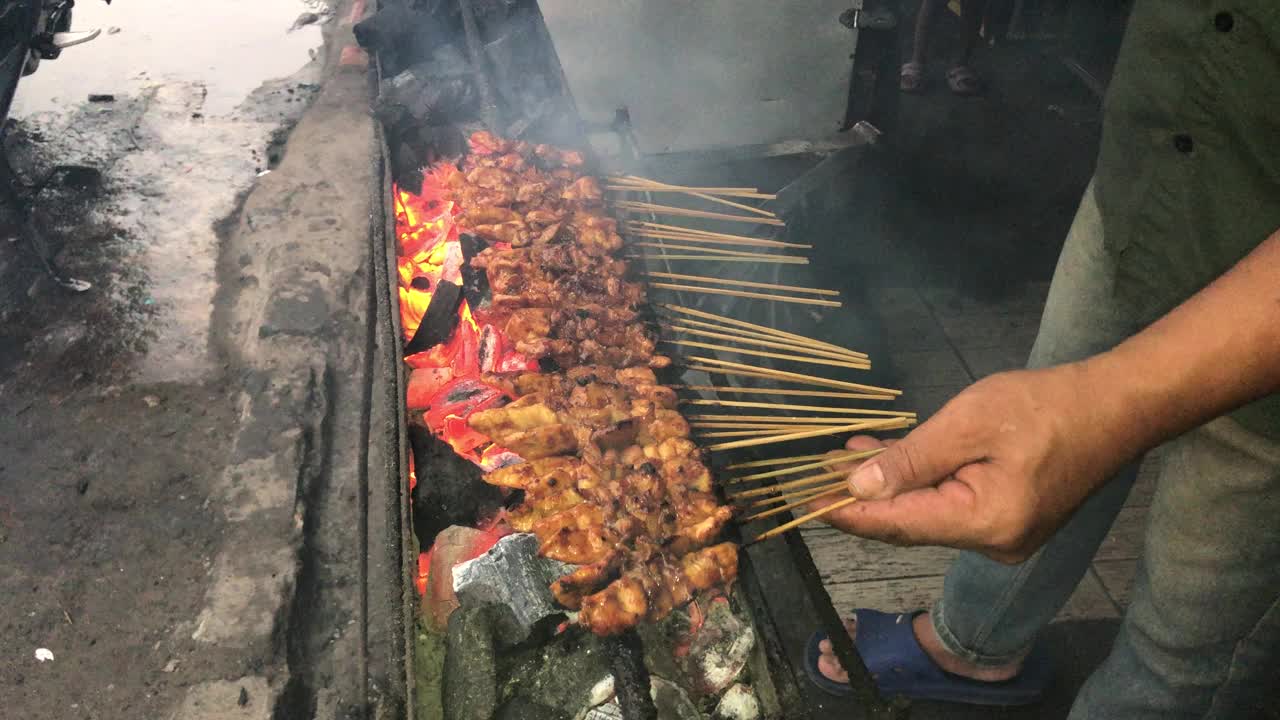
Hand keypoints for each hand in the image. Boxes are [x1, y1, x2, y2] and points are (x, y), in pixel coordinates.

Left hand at [812, 363, 1126, 562]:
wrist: (1118, 406)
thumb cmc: (1046, 406)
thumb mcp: (969, 423)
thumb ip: (911, 459)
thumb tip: (857, 489)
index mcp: (985, 523)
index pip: (897, 525)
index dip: (848, 514)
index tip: (806, 505)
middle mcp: (994, 543)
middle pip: (910, 523)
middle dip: (864, 496)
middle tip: (819, 469)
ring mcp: (1004, 536)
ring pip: (928, 513)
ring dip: (890, 484)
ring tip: (847, 454)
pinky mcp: (1010, 519)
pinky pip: (950, 505)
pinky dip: (920, 483)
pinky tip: (892, 458)